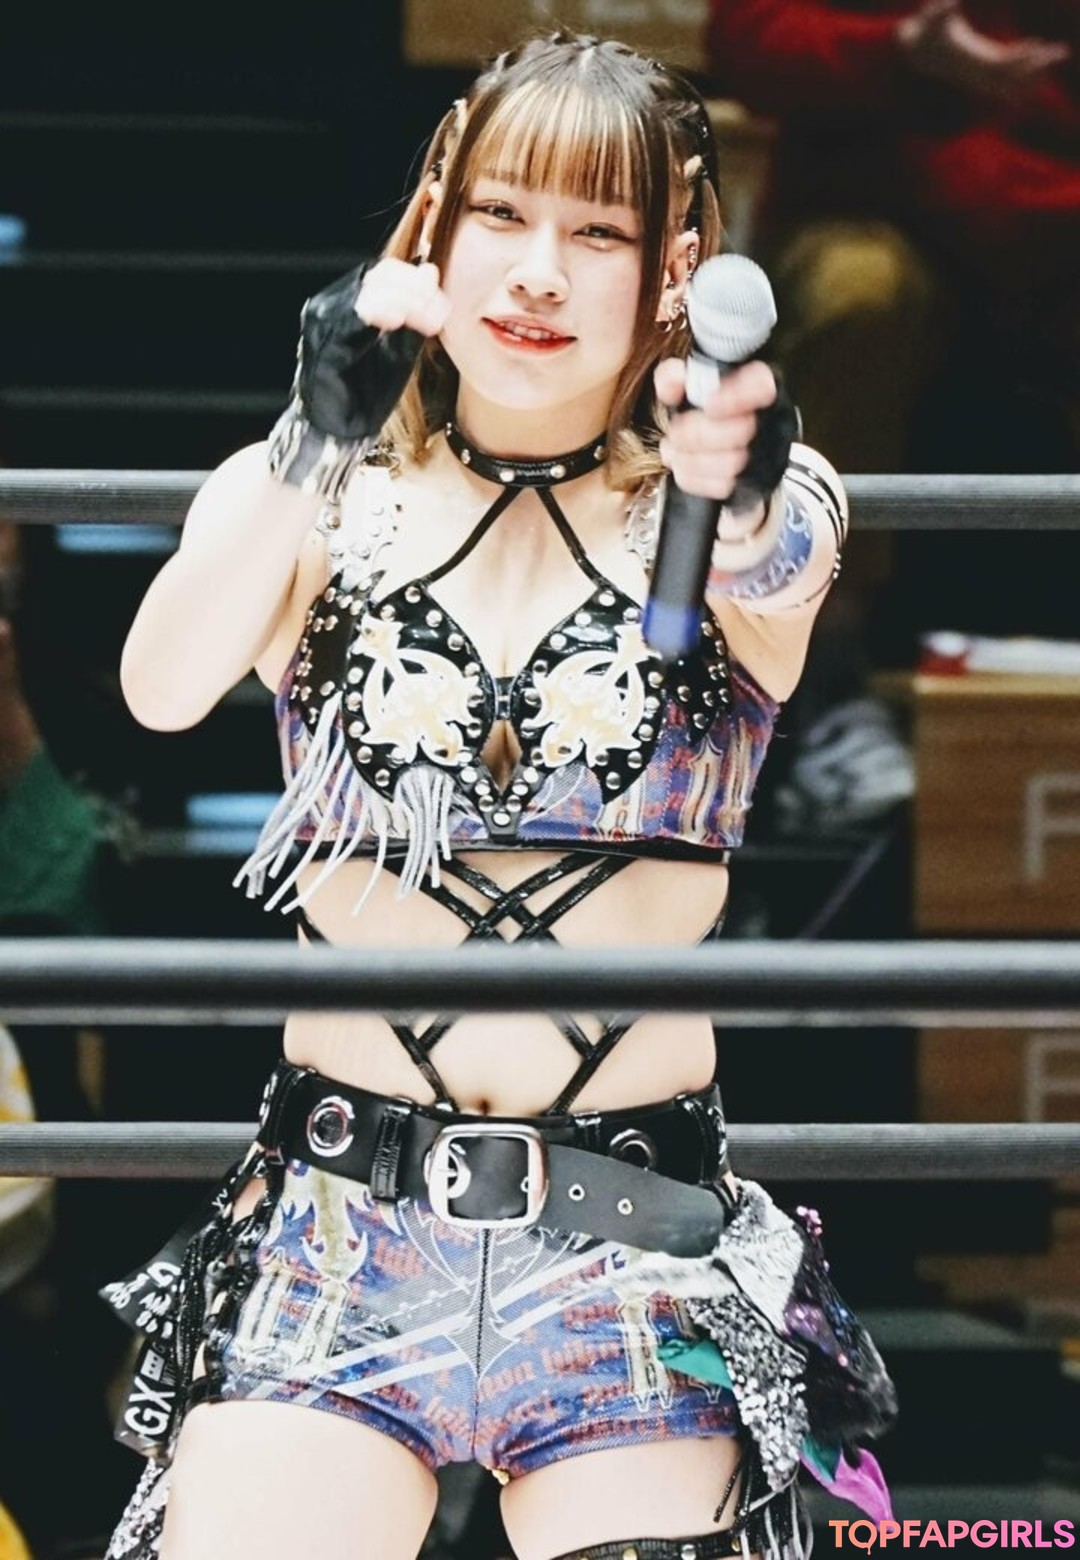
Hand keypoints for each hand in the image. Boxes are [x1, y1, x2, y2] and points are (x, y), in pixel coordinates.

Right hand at [293, 260, 449, 443]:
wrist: (339, 431)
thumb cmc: (365, 392)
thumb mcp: (400, 348)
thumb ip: (414, 313)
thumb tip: (430, 271)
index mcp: (349, 302)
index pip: (386, 272)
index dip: (418, 282)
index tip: (442, 305)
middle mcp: (332, 304)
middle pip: (379, 276)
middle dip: (416, 291)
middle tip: (440, 312)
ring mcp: (323, 321)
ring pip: (368, 292)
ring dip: (405, 302)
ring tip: (428, 320)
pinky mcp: (322, 343)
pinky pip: (351, 318)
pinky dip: (378, 313)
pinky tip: (398, 321)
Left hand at [654, 358, 796, 519]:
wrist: (720, 447)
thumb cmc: (705, 410)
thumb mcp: (689, 386)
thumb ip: (675, 377)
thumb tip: (670, 386)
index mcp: (761, 389)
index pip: (762, 386)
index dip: (735, 397)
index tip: (709, 405)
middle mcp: (772, 423)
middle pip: (742, 431)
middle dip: (697, 433)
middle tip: (674, 431)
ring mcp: (768, 458)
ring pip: (732, 464)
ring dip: (691, 458)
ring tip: (673, 449)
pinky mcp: (753, 486)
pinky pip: (724, 487)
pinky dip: (693, 478)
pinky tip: (681, 466)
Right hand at [896, 0, 1070, 103]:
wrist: (913, 53)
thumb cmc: (923, 32)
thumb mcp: (928, 18)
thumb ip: (939, 9)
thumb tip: (952, 1)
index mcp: (971, 58)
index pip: (1001, 62)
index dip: (1021, 56)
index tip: (1039, 47)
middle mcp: (978, 68)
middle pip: (1013, 72)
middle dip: (1037, 64)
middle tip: (1061, 52)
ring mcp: (979, 69)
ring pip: (1012, 73)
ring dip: (1034, 66)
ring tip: (1057, 52)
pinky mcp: (980, 64)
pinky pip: (1005, 67)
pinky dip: (1022, 58)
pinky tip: (1036, 47)